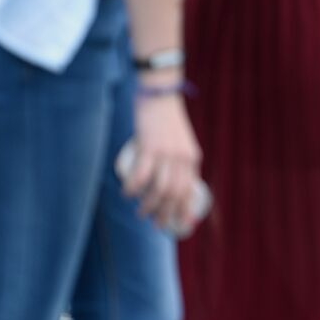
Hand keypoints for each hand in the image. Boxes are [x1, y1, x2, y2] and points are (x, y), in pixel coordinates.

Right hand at [125, 93, 202, 233]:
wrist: (160, 94)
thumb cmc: (166, 121)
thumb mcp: (180, 142)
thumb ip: (178, 160)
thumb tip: (170, 185)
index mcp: (192, 158)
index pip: (189, 191)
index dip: (183, 210)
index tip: (176, 224)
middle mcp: (182, 158)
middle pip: (174, 194)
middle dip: (164, 213)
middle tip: (153, 223)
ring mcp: (167, 153)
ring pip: (160, 189)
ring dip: (148, 205)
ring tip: (139, 212)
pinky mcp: (150, 146)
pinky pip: (142, 175)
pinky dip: (133, 188)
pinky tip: (127, 193)